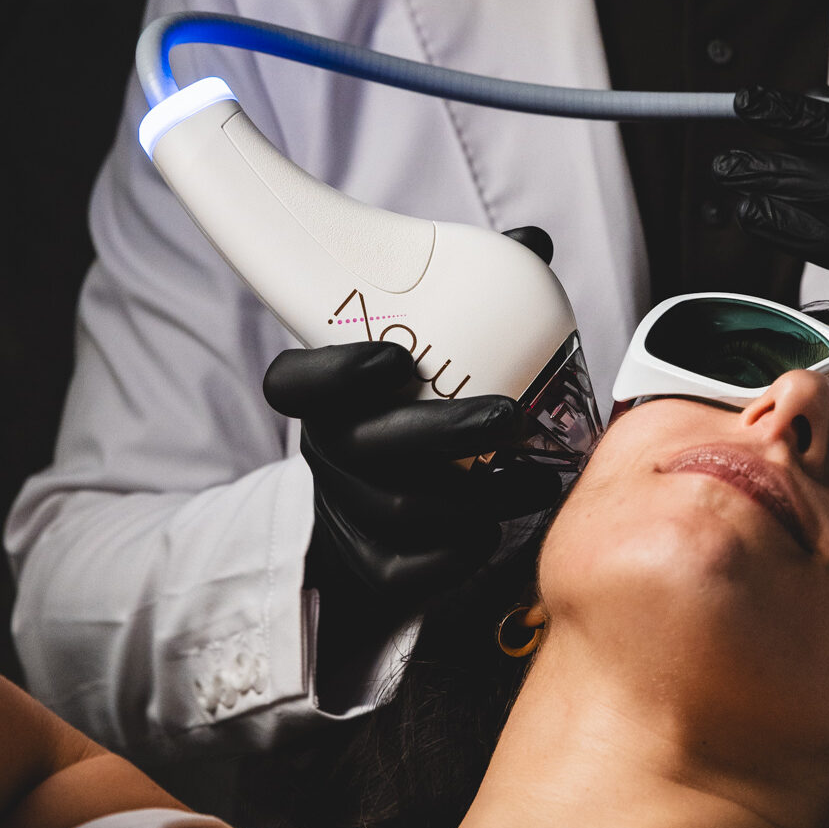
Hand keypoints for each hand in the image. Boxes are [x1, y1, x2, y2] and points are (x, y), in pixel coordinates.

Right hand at [263, 341, 560, 649]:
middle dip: (445, 431)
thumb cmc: (419, 422)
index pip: (292, 383)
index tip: (397, 358)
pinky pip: (409, 569)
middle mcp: (327, 454)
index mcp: (325, 400)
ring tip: (536, 480)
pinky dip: (460, 550)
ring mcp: (345, 512)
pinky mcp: (370, 566)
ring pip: (401, 507)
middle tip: (510, 418)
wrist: (384, 519)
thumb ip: (453, 322)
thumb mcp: (419, 371)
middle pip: (362, 445)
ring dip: (478, 494)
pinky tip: (494, 530)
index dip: (336, 372)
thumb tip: (532, 257)